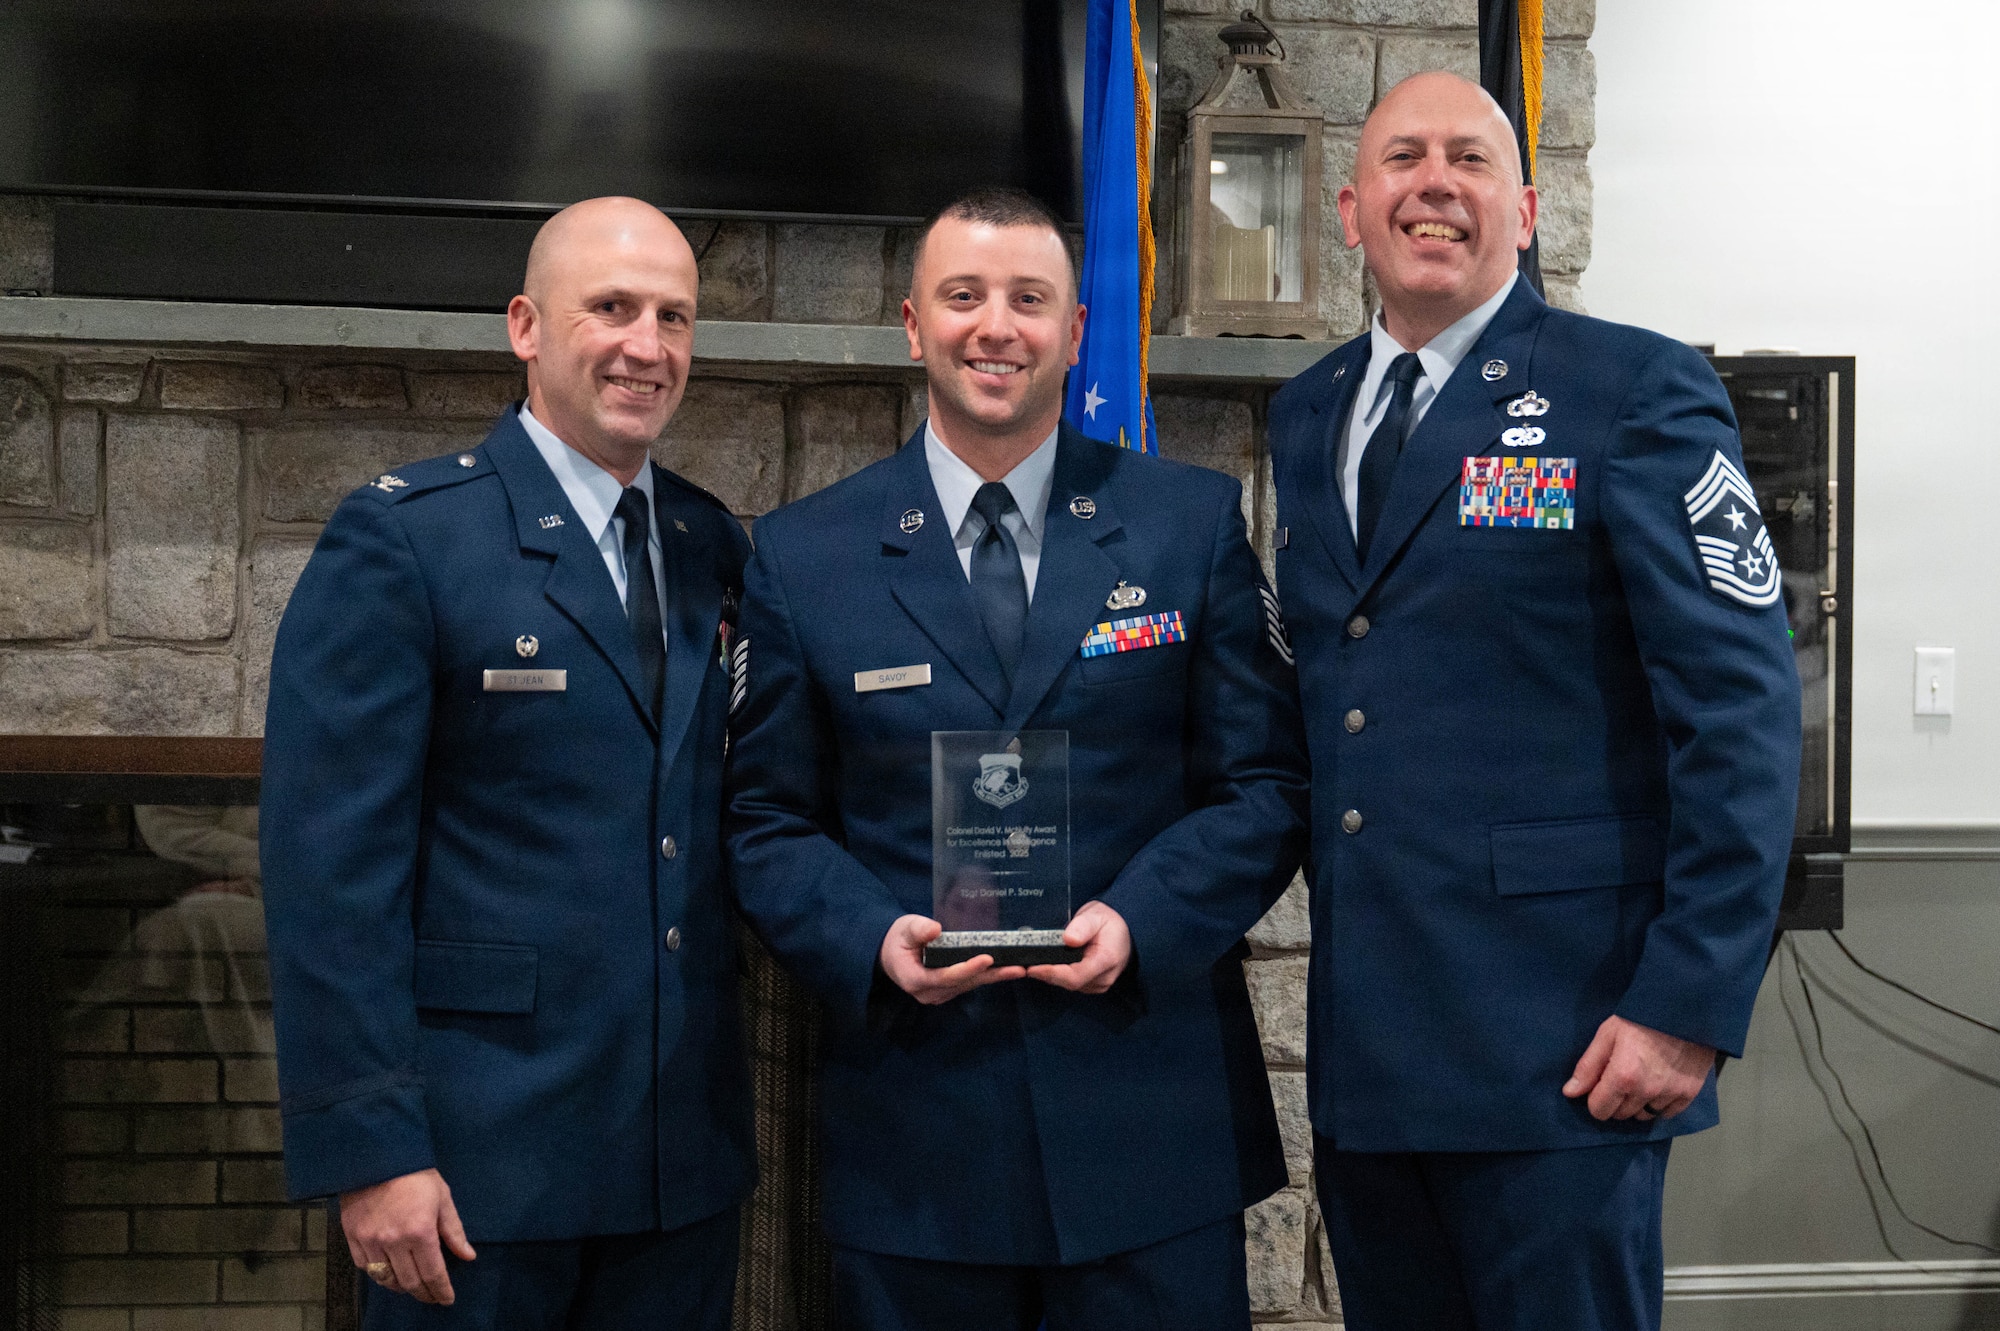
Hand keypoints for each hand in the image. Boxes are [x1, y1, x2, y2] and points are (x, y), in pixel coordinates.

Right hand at [340, 1168, 475, 1304]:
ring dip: (401, 1287)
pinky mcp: (353, 1238)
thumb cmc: (415, 1175)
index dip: (441, 1290)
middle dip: (423, 1293)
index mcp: (420, 1232)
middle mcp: (394, 1242)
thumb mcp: (442, 1197)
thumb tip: (468, 1256)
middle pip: (410, 1281)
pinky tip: (388, 1273)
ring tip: (412, 1286)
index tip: (446, 1299)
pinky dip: (378, 1275)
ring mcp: (371, 1241)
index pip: (433, 1272)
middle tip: (432, 1296)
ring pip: (386, 1279)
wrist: (377, 1156)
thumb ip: (454, 1231)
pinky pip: (365, 1268)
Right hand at [878, 915, 1025, 1004]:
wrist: (890, 953)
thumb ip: (918, 929)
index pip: (946, 976)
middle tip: (1017, 969)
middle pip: (963, 983)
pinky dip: (987, 976)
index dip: (967, 968)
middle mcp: (928, 993)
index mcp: (915, 979)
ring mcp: (938, 994)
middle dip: (991, 975)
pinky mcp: (947, 991)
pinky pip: (969, 984)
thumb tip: (935, 929)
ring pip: (969, 985)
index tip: (987, 958)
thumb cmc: (898, 939)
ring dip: (994, 977)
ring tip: (1018, 969)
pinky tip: (1005, 970)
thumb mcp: (905, 928)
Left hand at [1026, 901, 1130, 994]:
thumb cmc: (1109, 921)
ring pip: (1068, 984)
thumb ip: (1083, 926)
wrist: (1125, 929)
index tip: (1031, 967)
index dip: (1051, 973)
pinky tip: (1044, 964)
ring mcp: (1099, 984)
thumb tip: (1068, 939)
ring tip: (1028, 963)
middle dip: (1045, 974)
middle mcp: (1103, 977)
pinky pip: (1071, 982)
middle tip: (1021, 964)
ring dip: (1049, 975)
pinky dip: (1057, 975)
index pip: (1075, 976)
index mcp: (1106, 960)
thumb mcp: (1096, 915)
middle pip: (1069, 982)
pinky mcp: (1092, 984)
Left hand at [1563, 1015, 1714, 1121]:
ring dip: (1637, 1104)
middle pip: (1621, 1114)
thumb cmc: (1641, 1017)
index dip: (1595, 1099)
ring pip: (1644, 1115)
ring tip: (1640, 1080)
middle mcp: (1646, 1091)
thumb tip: (1570, 1092)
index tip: (1599, 1086)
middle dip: (1615, 1100)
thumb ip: (1588, 1067)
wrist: (1682, 1008)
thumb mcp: (1607, 1035)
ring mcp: (1670, 1094)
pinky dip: (1660, 1105)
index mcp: (1623, 1076)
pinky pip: (1668, 1113)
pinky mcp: (1689, 1093)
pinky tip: (1657, 1086)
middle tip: (1619, 1078)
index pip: (1599, 1110)